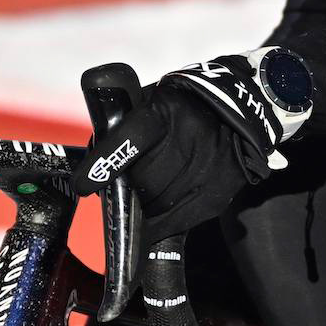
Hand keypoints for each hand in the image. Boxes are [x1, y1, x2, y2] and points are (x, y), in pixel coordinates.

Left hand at [72, 49, 313, 239]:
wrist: (241, 108)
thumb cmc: (180, 107)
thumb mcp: (151, 100)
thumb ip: (123, 127)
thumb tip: (93, 166)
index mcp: (164, 110)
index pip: (130, 138)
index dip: (105, 163)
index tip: (84, 184)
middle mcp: (190, 136)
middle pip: (143, 181)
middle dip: (126, 191)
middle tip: (120, 190)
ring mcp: (209, 165)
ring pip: (159, 205)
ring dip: (142, 211)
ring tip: (141, 201)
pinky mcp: (220, 190)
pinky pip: (181, 220)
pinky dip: (161, 224)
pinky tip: (154, 221)